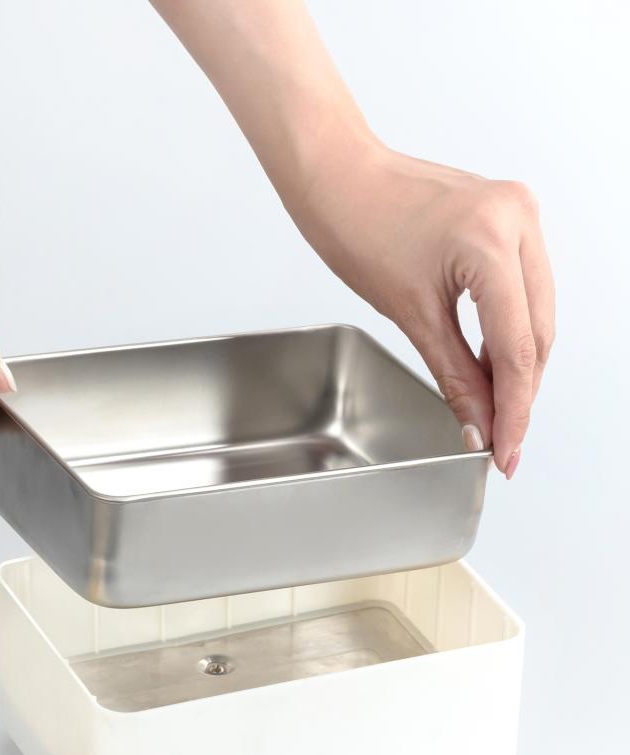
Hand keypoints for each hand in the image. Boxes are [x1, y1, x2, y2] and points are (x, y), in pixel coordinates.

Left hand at [291, 144, 553, 478]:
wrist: (341, 179)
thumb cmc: (359, 228)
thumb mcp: (410, 314)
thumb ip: (454, 374)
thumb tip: (479, 422)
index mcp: (492, 242)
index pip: (518, 348)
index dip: (515, 409)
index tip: (506, 450)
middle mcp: (519, 219)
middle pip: (538, 331)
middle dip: (521, 391)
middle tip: (504, 439)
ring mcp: (520, 212)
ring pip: (538, 310)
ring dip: (520, 363)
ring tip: (497, 410)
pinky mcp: (511, 215)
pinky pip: (525, 285)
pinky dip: (512, 328)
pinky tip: (493, 363)